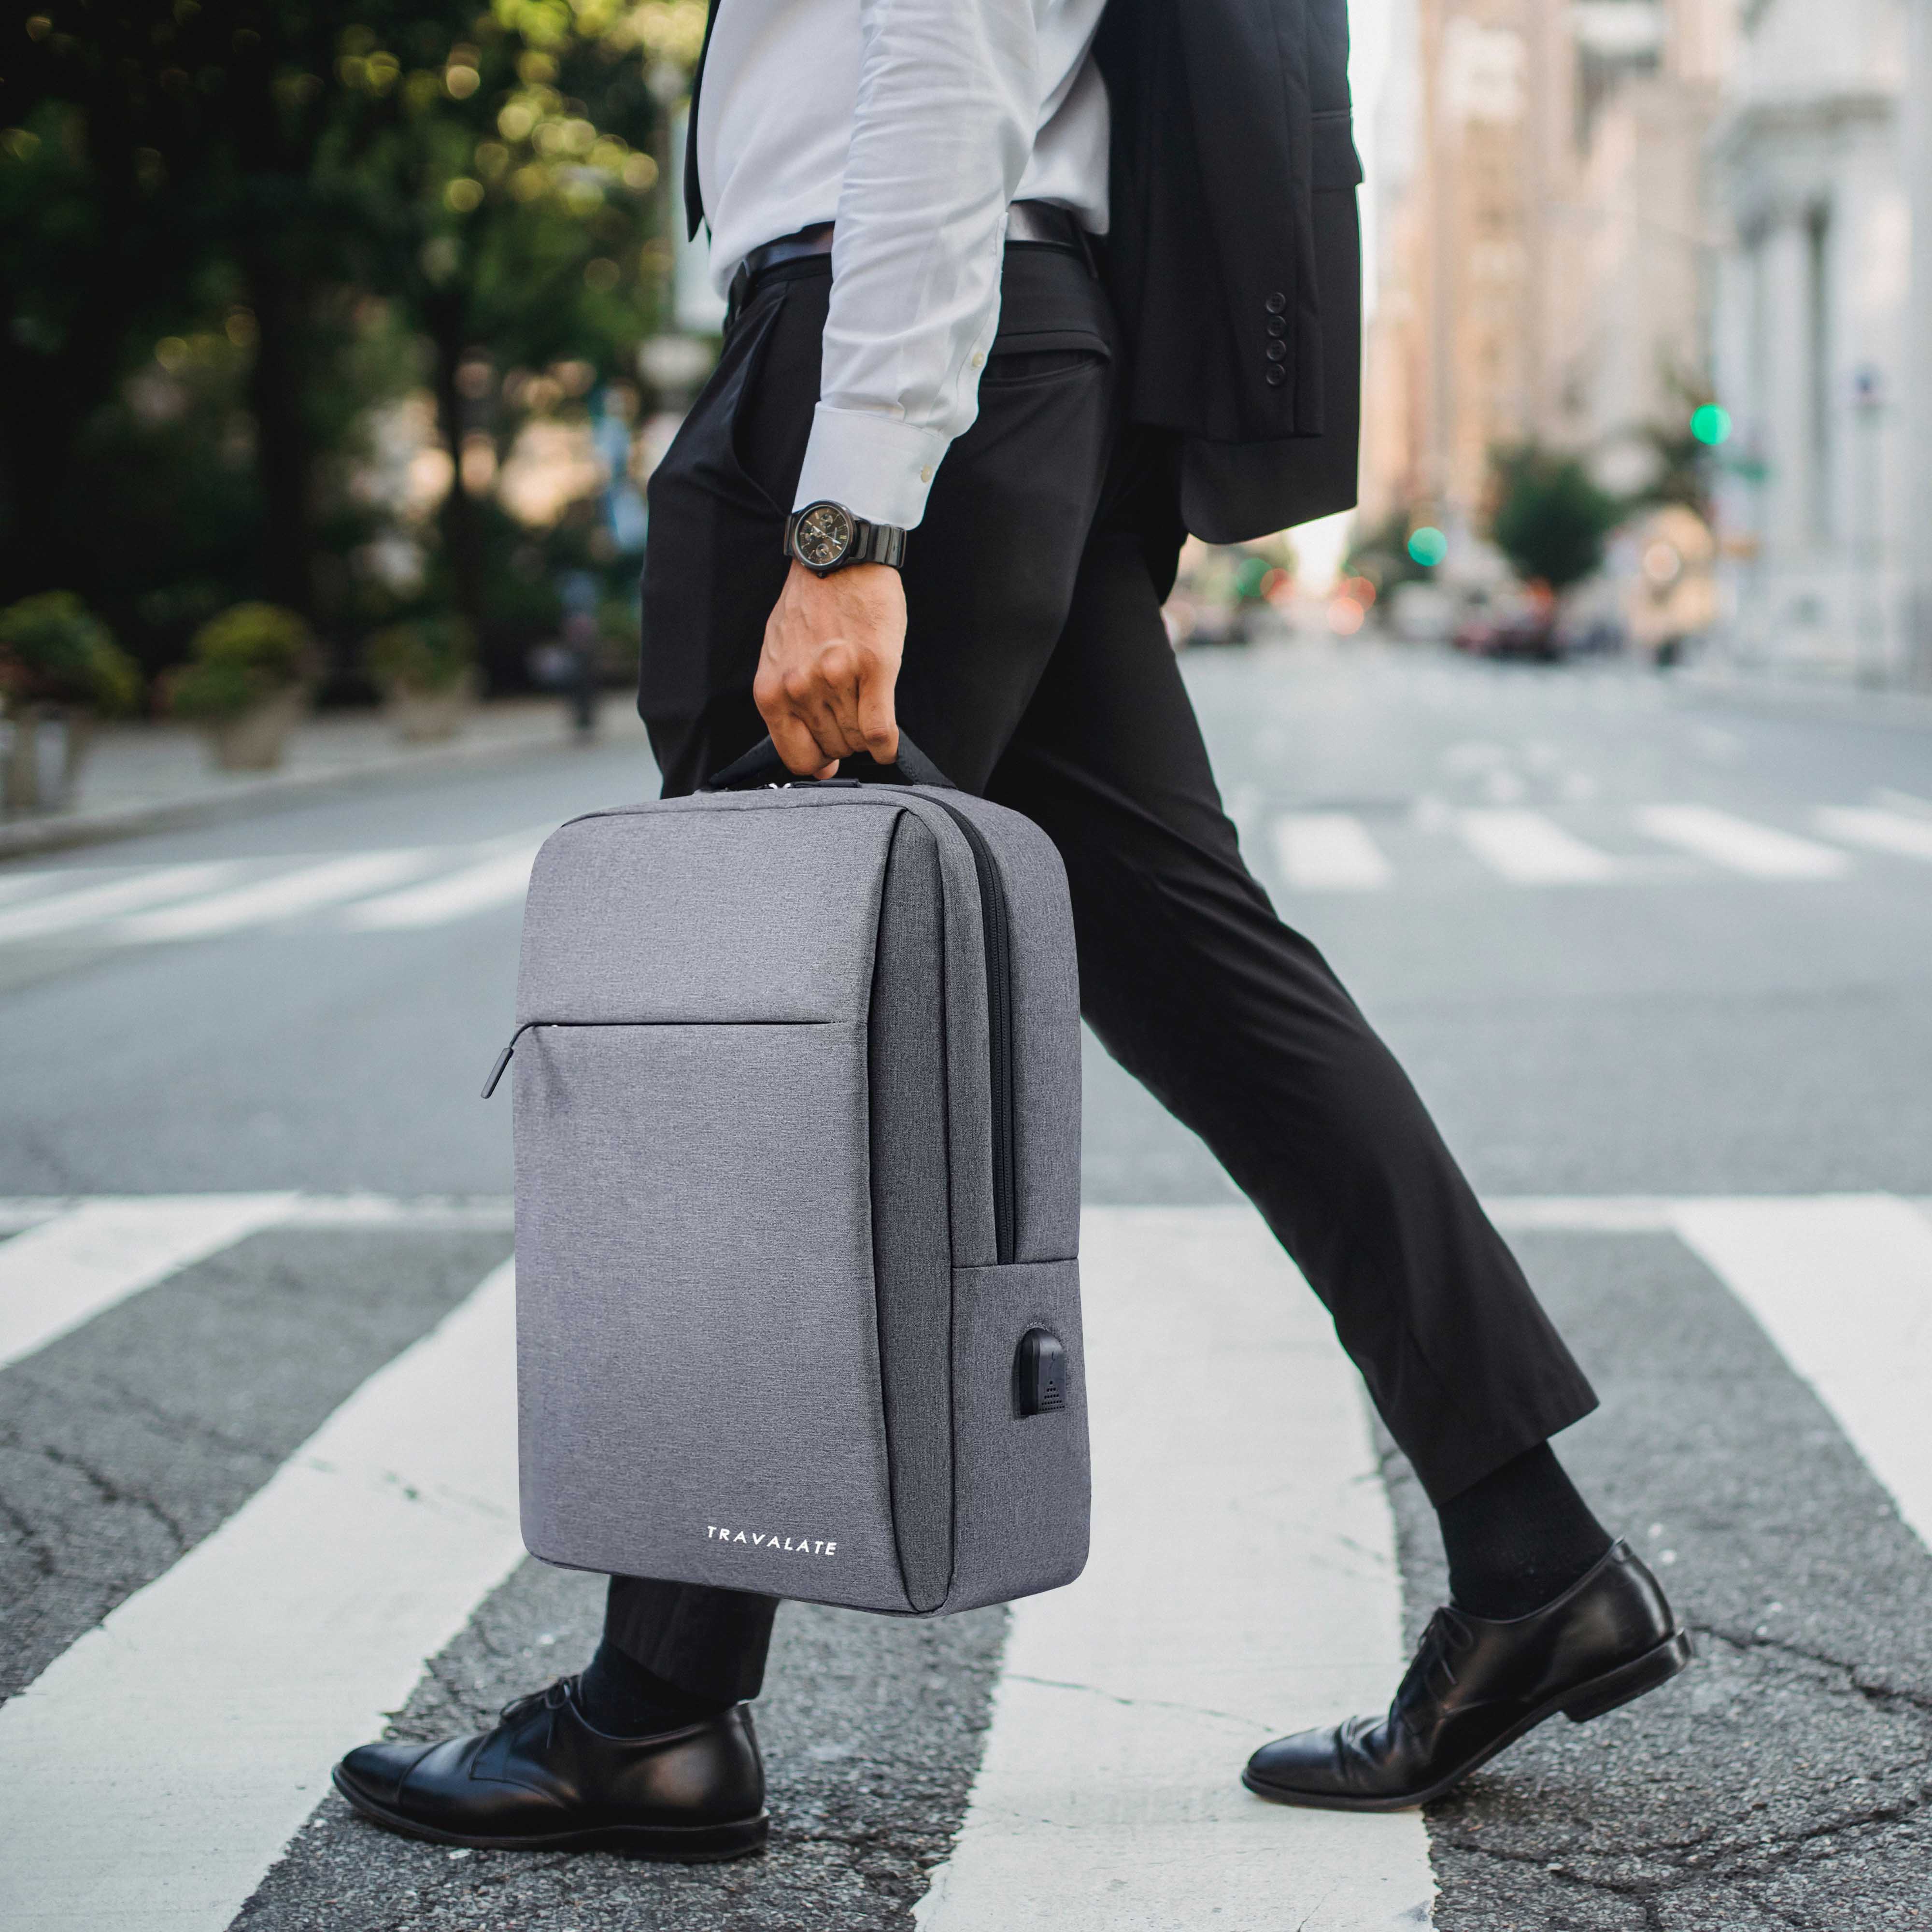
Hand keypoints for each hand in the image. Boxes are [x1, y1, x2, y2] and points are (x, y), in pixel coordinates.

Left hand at [754, 559, 903, 777]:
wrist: (838, 558)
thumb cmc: (810, 605)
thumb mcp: (779, 656)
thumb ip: (787, 706)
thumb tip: (816, 761)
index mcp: (772, 689)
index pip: (796, 757)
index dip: (818, 762)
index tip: (830, 757)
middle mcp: (801, 688)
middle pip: (832, 749)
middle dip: (846, 744)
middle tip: (852, 719)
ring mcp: (837, 679)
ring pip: (857, 742)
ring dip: (866, 739)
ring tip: (867, 713)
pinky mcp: (874, 668)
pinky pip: (881, 731)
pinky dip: (887, 745)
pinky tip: (887, 742)